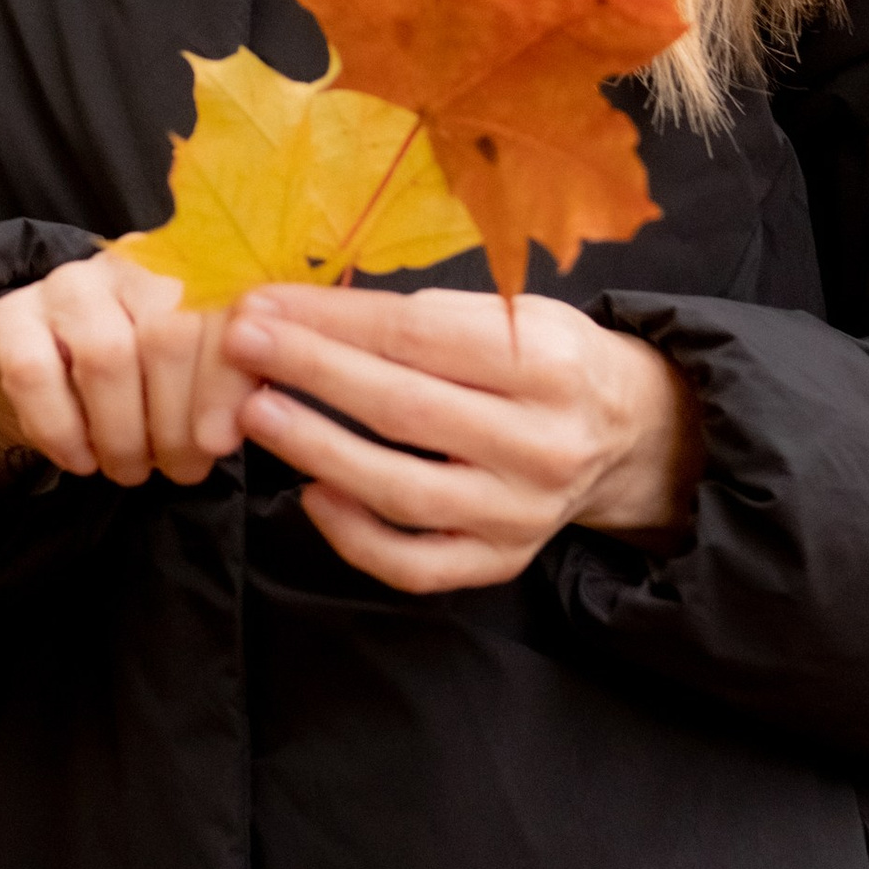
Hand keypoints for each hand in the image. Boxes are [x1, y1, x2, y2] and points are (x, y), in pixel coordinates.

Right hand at [0, 255, 246, 489]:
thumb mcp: (190, 374)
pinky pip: (37, 377)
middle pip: (166, 335)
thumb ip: (224, 385)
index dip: (224, 385)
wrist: (37, 364)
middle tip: (177, 469)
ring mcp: (64, 287)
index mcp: (186, 268)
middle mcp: (125, 264)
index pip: (219, 314)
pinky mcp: (9, 321)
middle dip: (176, 421)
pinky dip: (64, 432)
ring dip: (123, 434)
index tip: (220, 444)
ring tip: (131, 470)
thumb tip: (235, 427)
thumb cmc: (135, 375)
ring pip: (106, 357)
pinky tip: (80, 460)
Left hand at [223, 284, 701, 592]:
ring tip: (254, 411)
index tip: (266, 304)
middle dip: (310, 372)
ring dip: (316, 449)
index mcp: (545, 364)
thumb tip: (312, 312)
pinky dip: (355, 536)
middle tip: (240, 344)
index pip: (417, 339)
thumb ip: (429, 318)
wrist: (627, 431)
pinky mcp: (504, 561)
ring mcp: (521, 512)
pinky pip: (416, 564)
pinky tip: (310, 495)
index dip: (333, 321)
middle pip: (403, 409)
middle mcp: (540, 443)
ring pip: (401, 491)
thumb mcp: (515, 313)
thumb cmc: (549, 358)